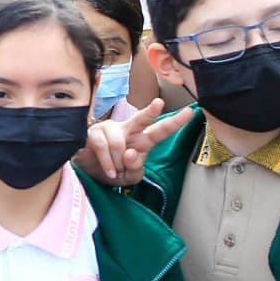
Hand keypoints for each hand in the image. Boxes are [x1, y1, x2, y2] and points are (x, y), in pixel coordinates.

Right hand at [75, 98, 194, 185]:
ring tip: (115, 171)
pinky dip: (107, 163)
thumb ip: (136, 168)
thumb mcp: (130, 177)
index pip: (161, 130)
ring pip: (118, 143)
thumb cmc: (113, 171)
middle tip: (159, 103)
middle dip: (150, 111)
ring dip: (117, 163)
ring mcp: (111, 129)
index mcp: (143, 140)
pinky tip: (109, 171)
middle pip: (141, 119)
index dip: (175, 122)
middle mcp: (129, 130)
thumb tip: (131, 153)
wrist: (89, 173)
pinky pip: (103, 147)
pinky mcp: (95, 133)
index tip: (190, 112)